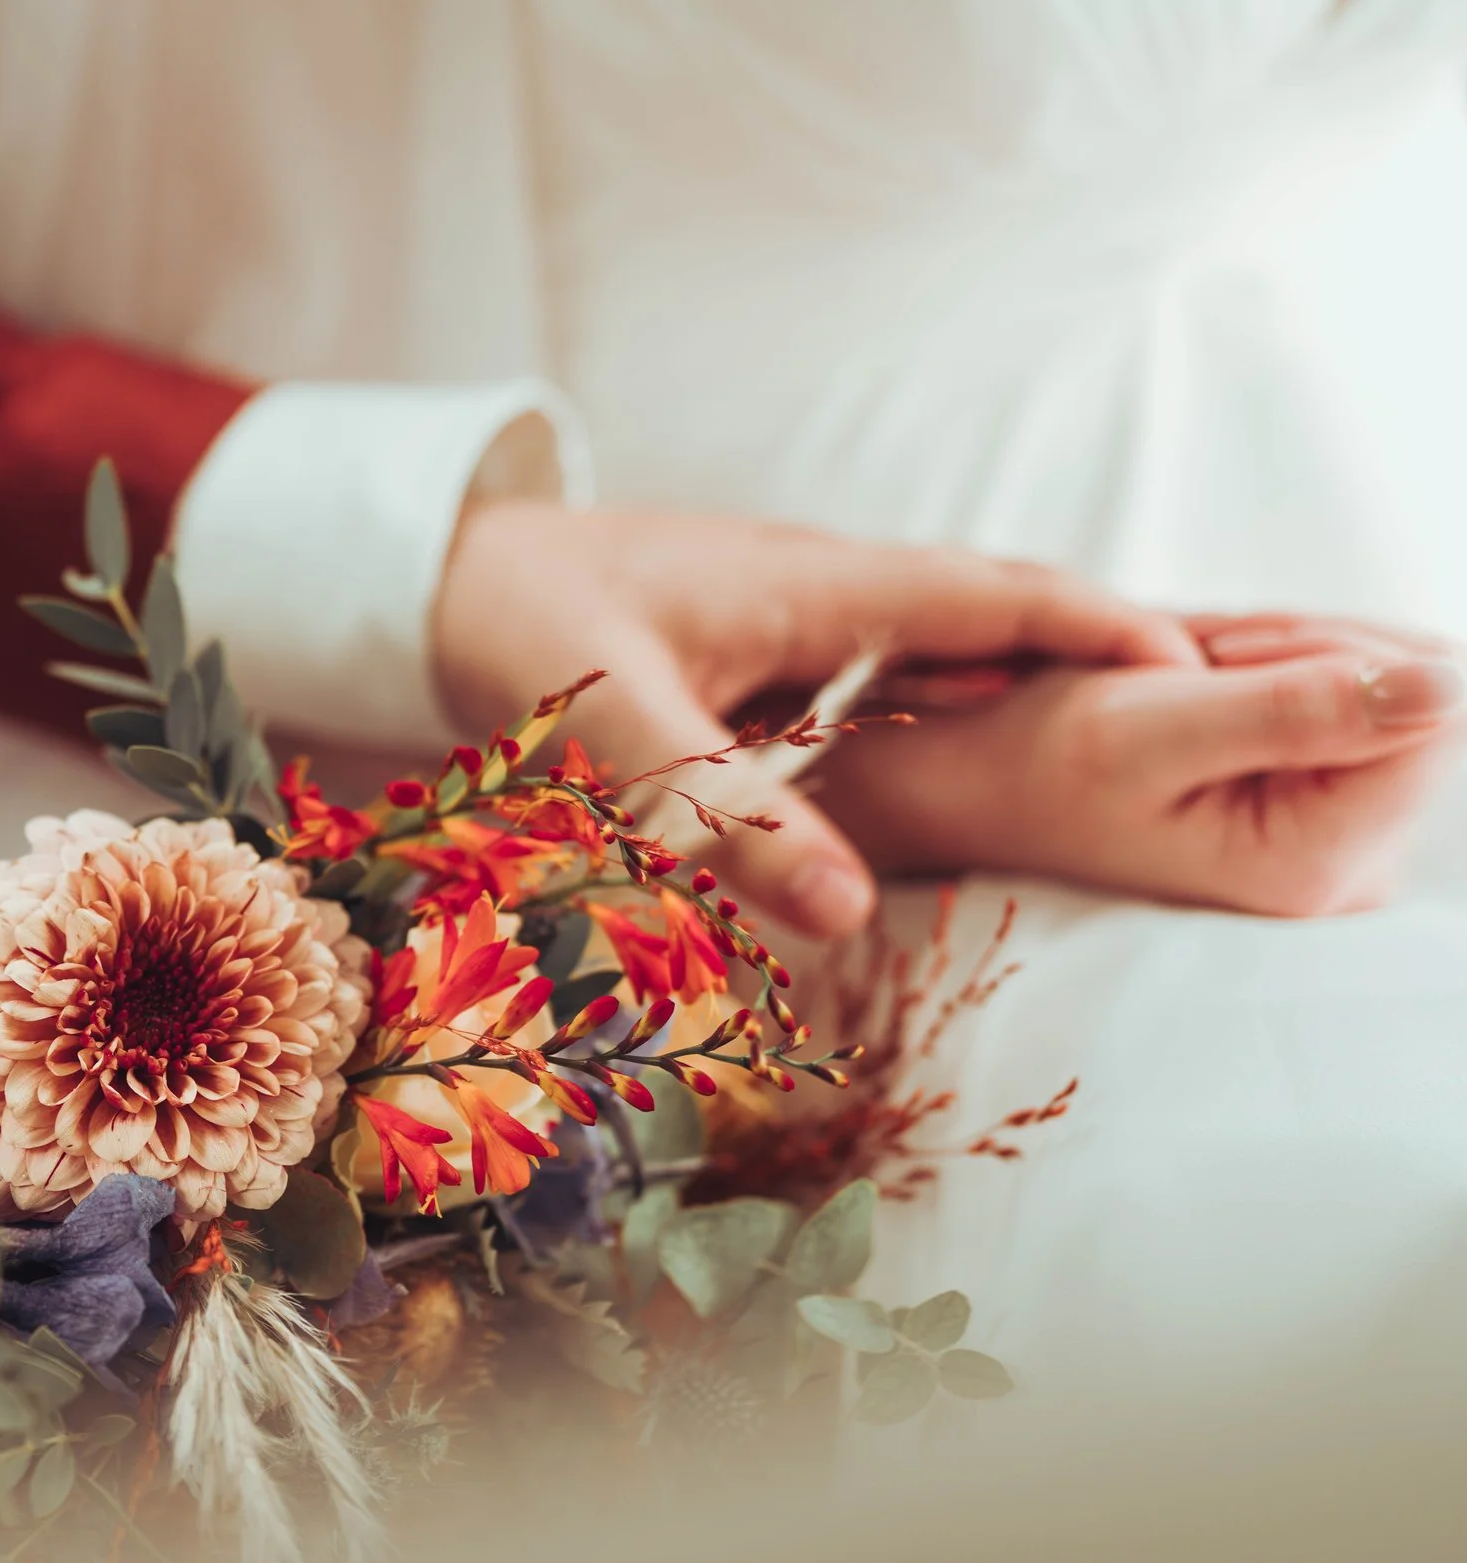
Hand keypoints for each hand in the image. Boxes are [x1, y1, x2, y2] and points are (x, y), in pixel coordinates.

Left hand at [431, 500, 1201, 935]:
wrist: (437, 566)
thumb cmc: (519, 624)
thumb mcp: (618, 725)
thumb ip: (725, 817)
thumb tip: (852, 914)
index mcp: (815, 584)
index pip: (994, 598)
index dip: (1101, 629)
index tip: (1206, 669)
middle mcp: (819, 585)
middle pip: (986, 612)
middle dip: (1086, 651)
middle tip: (1188, 709)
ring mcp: (787, 608)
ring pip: (933, 641)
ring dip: (1012, 679)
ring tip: (1101, 739)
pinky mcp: (752, 641)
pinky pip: (872, 666)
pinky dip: (929, 701)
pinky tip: (944, 751)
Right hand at [805, 627, 1463, 915]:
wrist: (968, 781)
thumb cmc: (1029, 761)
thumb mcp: (1148, 723)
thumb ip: (1301, 709)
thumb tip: (1456, 686)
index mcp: (1314, 864)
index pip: (1430, 707)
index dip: (1332, 652)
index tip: (1219, 660)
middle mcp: (1348, 873)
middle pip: (1412, 697)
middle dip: (1303, 652)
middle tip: (1186, 671)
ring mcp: (1340, 845)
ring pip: (1382, 685)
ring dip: (1284, 653)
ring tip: (1180, 683)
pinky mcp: (1324, 813)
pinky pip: (1352, 699)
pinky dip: (1279, 668)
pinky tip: (1199, 692)